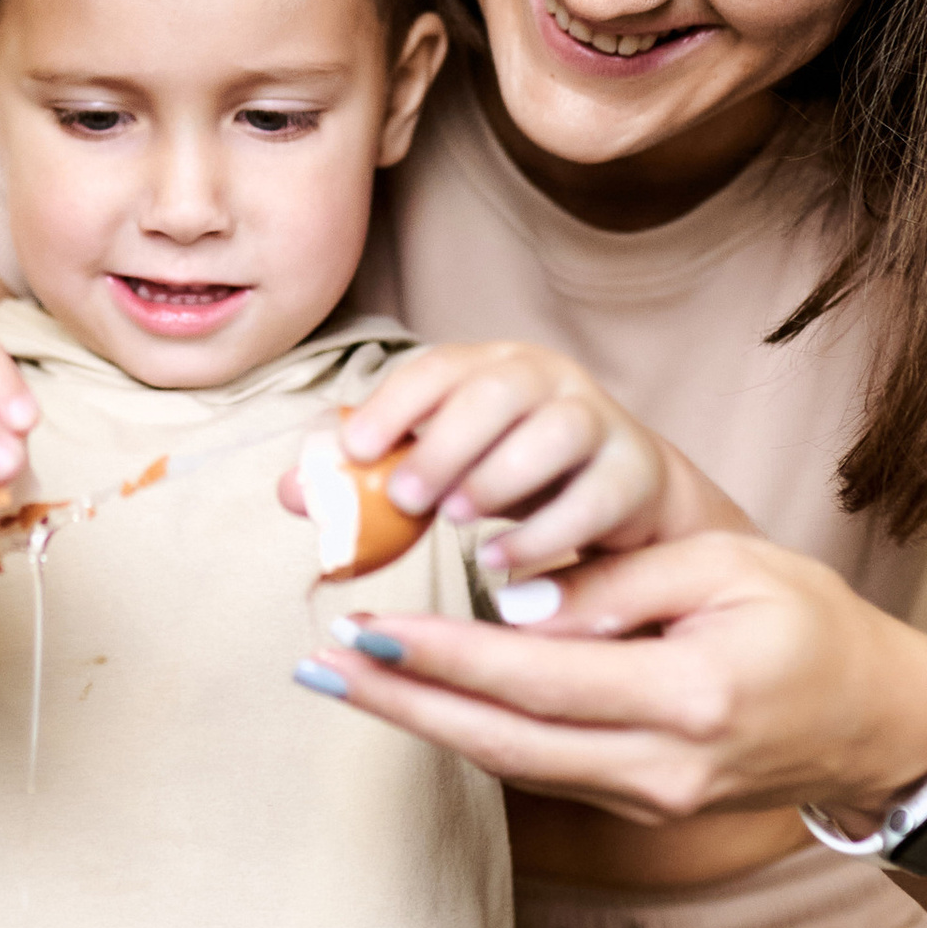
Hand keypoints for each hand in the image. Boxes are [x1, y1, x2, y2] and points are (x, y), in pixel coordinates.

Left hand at [278, 339, 693, 581]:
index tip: (354, 452)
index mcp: (488, 365)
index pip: (438, 367)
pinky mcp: (634, 471)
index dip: (394, 403)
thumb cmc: (508, 476)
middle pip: (497, 391)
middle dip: (446, 443)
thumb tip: (292, 491)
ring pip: (554, 431)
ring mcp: (597, 420)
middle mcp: (546, 379)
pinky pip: (596, 495)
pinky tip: (501, 562)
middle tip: (406, 498)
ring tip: (455, 525)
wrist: (616, 497)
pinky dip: (546, 531)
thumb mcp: (439, 471)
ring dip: (497, 478)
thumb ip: (368, 479)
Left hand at [301, 531, 926, 825]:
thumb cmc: (809, 624)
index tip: (369, 625)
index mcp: (689, 698)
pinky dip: (470, 733)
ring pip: (511, 763)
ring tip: (340, 680)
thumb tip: (516, 604)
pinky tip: (415, 699)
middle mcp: (661, 767)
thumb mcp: (729, 569)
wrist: (878, 724)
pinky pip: (538, 768)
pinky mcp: (639, 806)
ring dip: (420, 723)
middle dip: (401, 702)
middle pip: (503, 740)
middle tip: (316, 666)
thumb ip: (621, 585)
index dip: (447, 656)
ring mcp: (648, 800)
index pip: (540, 678)